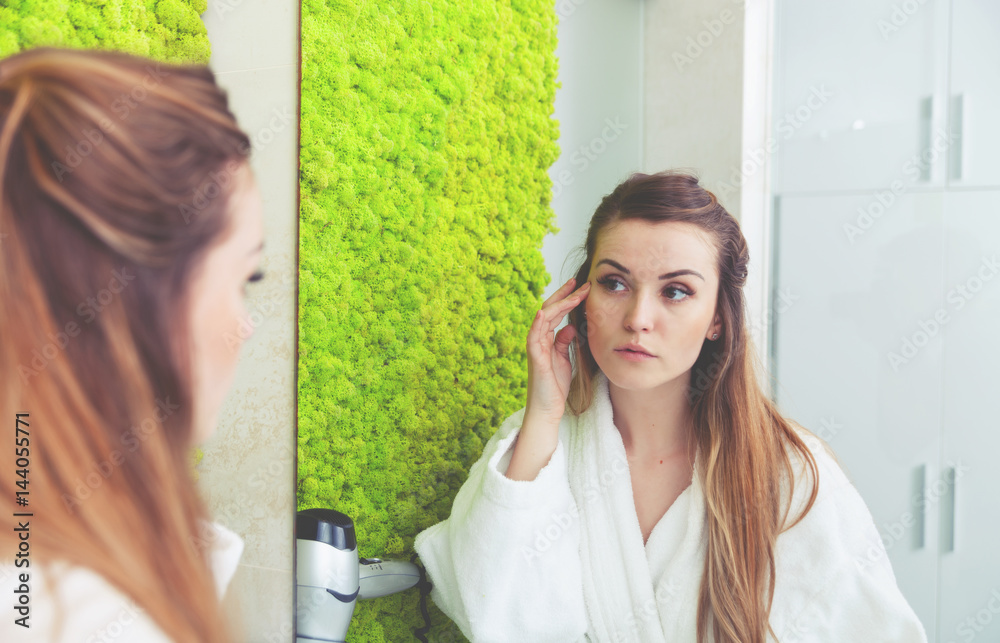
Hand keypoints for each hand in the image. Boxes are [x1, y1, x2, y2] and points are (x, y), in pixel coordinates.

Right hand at [525, 277, 590, 423]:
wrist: (548, 408)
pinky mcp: (534, 357)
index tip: (583, 287)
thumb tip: (570, 326)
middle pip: (550, 309)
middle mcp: (539, 338)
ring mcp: (535, 346)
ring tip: (575, 293)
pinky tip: (544, 312)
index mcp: (547, 338)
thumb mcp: (564, 358)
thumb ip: (564, 341)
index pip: (556, 311)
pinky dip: (538, 323)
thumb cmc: (555, 385)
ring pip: (544, 317)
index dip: (568, 298)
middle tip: (581, 282)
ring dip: (560, 304)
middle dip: (565, 294)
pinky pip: (533, 336)